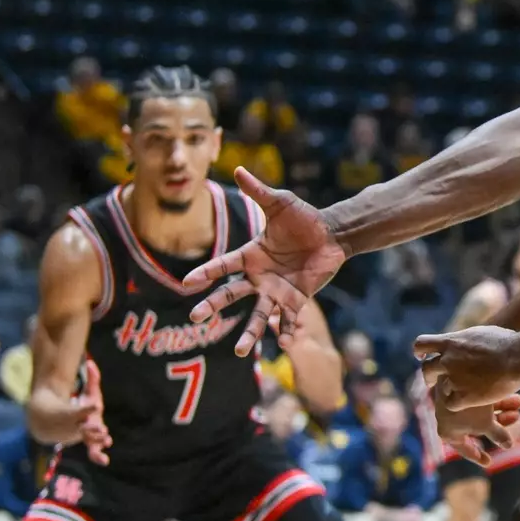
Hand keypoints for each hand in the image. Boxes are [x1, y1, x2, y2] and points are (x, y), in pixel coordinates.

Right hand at [60, 361, 109, 464]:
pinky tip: (105, 461)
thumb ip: (91, 379)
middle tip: (102, 429)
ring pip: (88, 440)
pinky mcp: (88, 442)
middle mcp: (78, 425)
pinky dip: (98, 456)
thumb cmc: (77, 405)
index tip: (95, 405)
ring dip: (97, 440)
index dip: (87, 408)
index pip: (81, 410)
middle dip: (93, 428)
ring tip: (107, 441)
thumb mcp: (85, 392)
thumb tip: (91, 363)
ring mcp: (82, 435)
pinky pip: (91, 451)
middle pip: (84, 427)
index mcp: (75, 411)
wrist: (53, 424)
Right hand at [182, 168, 347, 356]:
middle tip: (194, 318)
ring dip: (248, 333)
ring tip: (239, 352)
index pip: (222, 266)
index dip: (205, 274)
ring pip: (257, 315)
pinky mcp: (296, 300)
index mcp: (250, 255)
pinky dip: (283, 332)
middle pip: (231, 295)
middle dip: (213, 306)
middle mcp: (259, 277)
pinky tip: (280, 345)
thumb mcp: (280, 203)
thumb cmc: (304, 218)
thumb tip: (237, 168)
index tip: (186, 283)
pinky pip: (286, 319)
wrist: (333, 234)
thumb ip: (258, 191)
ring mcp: (276, 291)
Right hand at [436, 392, 519, 466]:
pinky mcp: (456, 388)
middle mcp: (448, 418)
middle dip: (500, 422)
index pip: (464, 448)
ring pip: (479, 410)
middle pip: (477, 426)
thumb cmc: (469, 408)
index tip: (488, 461)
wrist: (456, 376)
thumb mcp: (485, 424)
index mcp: (448, 432)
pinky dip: (492, 398)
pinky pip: (477, 398)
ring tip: (519, 401)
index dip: (477, 456)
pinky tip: (509, 393)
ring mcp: (452, 403)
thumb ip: (497, 435)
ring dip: (501, 407)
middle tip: (516, 417)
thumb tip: (508, 446)